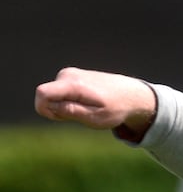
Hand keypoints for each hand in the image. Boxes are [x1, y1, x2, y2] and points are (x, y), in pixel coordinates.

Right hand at [34, 68, 157, 136]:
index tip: (60, 118)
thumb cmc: (116, 109)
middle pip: (45, 97)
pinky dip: (67, 102)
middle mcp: (67, 75)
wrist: (131, 95)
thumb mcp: (97, 118)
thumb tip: (51, 107)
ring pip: (51, 96)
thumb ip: (73, 112)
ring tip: (87, 109)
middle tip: (81, 116)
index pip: (42, 93)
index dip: (43, 109)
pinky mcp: (69, 76)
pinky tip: (85, 103)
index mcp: (74, 85)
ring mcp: (68, 74)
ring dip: (64, 107)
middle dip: (56, 111)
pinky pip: (57, 93)